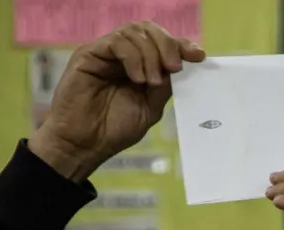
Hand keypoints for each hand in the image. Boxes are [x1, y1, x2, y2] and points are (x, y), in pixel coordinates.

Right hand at [29, 21, 204, 180]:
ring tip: (151, 81)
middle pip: (149, 30)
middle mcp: (122, 55)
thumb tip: (181, 66)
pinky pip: (117, 42)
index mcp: (139, 65)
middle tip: (175, 68)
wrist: (85, 145)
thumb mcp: (149, 108)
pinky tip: (138, 79)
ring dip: (151, 54)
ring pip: (134, 32)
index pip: (162, 43)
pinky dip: (133, 58)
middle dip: (168, 45)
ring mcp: (105, 53)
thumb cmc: (113, 130)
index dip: (181, 45)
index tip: (199, 56)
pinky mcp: (89, 54)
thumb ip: (164, 86)